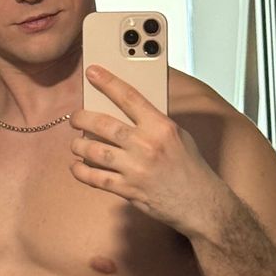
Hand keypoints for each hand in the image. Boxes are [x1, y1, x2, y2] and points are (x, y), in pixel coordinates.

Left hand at [69, 65, 229, 238]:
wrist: (201, 203)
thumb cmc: (190, 167)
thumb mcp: (178, 136)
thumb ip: (153, 123)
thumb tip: (125, 109)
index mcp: (161, 127)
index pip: (129, 97)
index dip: (108, 82)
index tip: (92, 72)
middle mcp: (146, 145)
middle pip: (104, 124)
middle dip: (82, 118)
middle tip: (75, 117)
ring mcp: (136, 169)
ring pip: (94, 150)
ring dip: (79, 145)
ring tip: (76, 143)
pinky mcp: (128, 190)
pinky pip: (96, 178)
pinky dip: (81, 171)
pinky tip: (77, 166)